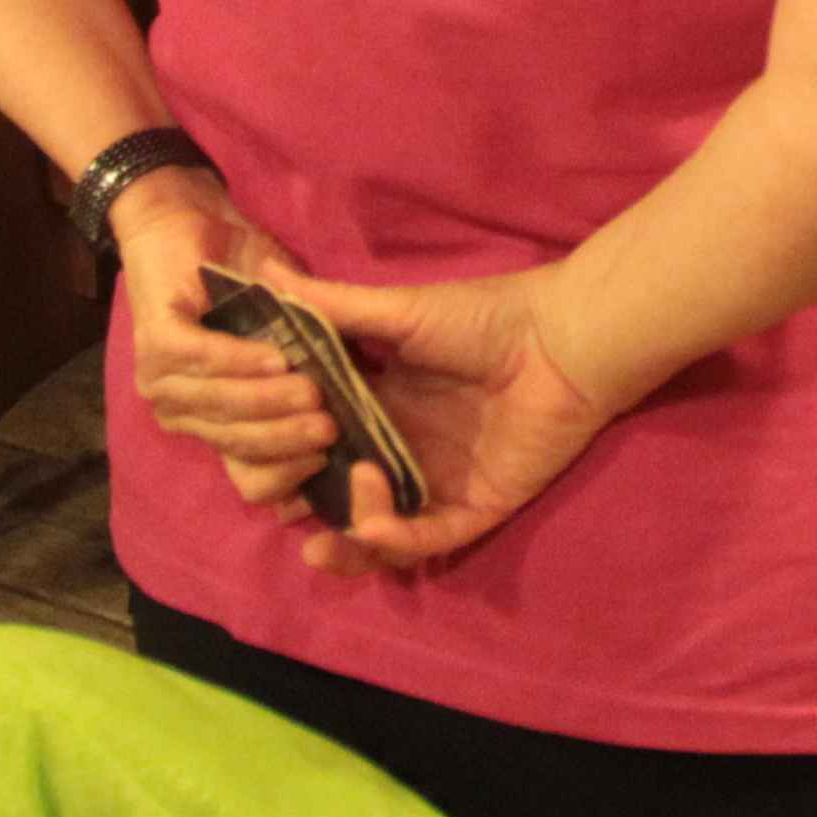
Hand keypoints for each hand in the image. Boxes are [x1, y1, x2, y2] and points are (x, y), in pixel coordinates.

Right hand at [144, 252, 622, 578]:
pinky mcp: (472, 508)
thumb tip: (261, 274)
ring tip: (319, 540)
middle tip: (287, 495)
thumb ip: (330, 306)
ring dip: (343, 541)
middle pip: (333, 498)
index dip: (277, 453)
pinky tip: (374, 525)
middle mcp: (396, 453)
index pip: (309, 445)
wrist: (560, 339)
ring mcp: (432, 484)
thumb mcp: (397, 312)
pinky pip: (425, 540)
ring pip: (374, 535)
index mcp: (372, 409)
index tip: (255, 443)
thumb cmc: (481, 318)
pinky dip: (394, 542)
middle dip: (302, 508)